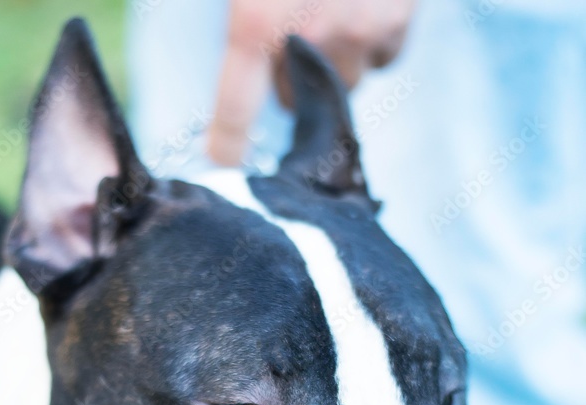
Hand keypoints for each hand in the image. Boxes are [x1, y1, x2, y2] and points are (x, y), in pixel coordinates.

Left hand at [207, 0, 415, 165]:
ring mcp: (357, 34)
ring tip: (333, 5)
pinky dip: (374, 36)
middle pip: (296, 102)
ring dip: (335, 57)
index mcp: (256, 24)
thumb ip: (236, 17)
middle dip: (291, 78)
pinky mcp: (397, 25)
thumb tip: (223, 41)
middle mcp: (308, 40)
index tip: (222, 171)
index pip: (236, 113)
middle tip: (290, 35)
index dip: (227, 146)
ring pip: (343, 80)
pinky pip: (381, 55)